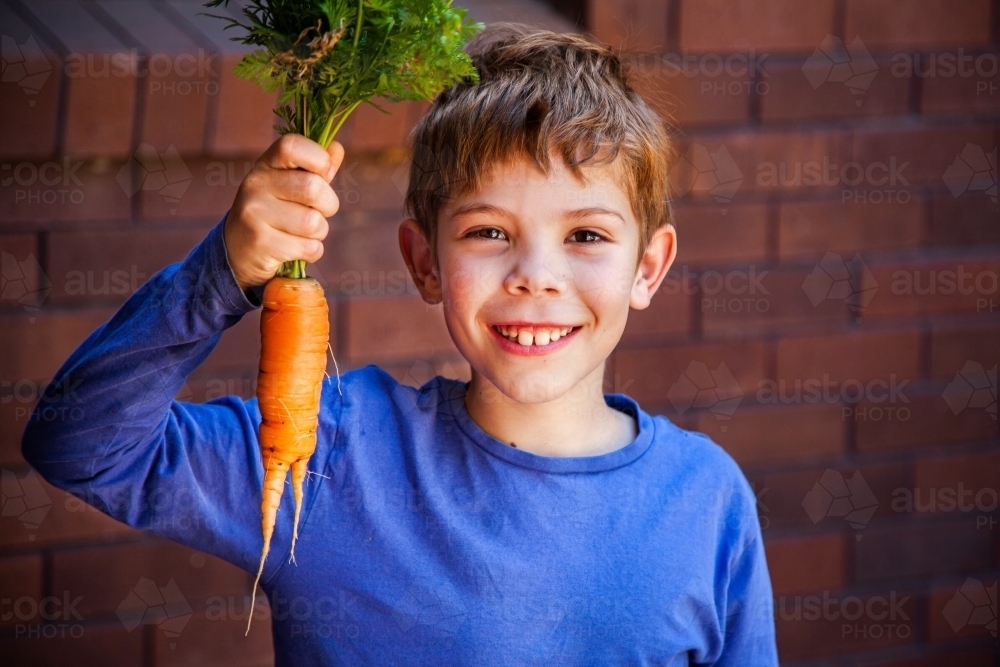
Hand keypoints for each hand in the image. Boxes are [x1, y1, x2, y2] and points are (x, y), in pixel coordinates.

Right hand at [223, 134, 345, 291]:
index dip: (319, 158)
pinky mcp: (260, 243)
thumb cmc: (275, 213)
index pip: (292, 146)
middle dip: (329, 205)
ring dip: (319, 232)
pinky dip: (313, 252)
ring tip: (303, 233)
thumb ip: (314, 168)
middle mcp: (255, 185)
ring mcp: (254, 214)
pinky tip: (296, 249)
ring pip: (314, 222)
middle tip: (318, 212)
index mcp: (265, 165)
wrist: (237, 251)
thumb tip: (336, 148)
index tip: (325, 174)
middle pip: (314, 188)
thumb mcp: (289, 185)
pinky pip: (309, 247)